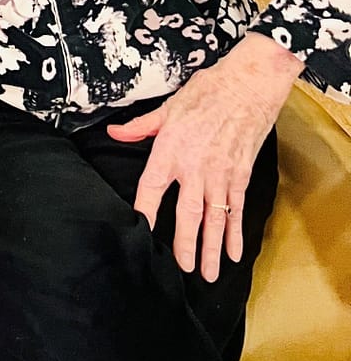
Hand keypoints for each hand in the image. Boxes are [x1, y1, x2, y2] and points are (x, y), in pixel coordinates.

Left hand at [106, 33, 303, 281]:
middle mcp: (195, 168)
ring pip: (215, 219)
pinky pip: (237, 210)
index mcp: (171, 149)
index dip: (144, 211)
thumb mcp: (167, 107)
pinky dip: (235, 233)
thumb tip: (113, 133)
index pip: (151, 187)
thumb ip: (140, 127)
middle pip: (187, 213)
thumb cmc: (205, 92)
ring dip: (212, 248)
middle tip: (183, 269)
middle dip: (185, 244)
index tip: (139, 232)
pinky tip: (234, 253)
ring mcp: (221, 175)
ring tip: (208, 274)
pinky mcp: (241, 176)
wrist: (248, 85)